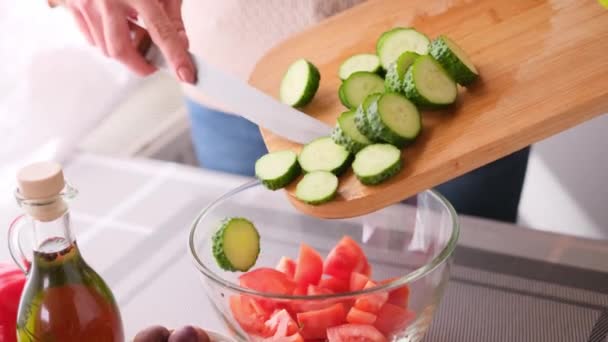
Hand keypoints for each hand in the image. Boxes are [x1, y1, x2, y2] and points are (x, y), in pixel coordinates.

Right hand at [63, 0, 194, 82]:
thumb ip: (172, 15)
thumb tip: (181, 44)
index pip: (160, 32)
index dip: (175, 56)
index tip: (186, 74)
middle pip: (121, 50)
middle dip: (140, 64)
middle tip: (154, 64)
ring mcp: (85, 1)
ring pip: (104, 47)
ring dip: (124, 50)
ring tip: (135, 34)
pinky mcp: (70, 3)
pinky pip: (90, 36)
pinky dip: (106, 39)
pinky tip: (117, 24)